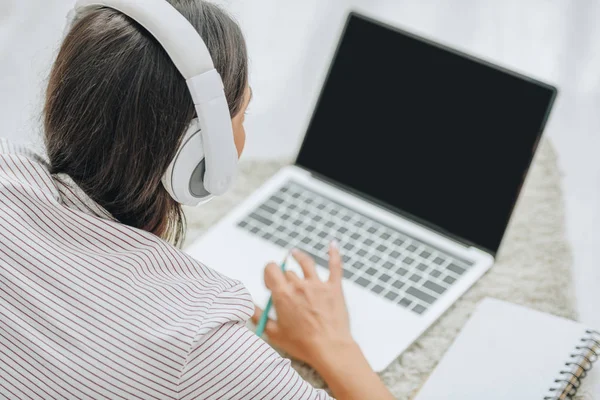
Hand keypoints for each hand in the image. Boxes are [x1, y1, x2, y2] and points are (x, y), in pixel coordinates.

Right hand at [251, 242, 354, 366]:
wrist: (330, 349)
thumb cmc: (302, 344)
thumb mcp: (273, 334)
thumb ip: (259, 316)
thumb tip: (248, 305)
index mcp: (283, 294)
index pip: (271, 269)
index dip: (268, 274)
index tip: (270, 285)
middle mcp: (299, 285)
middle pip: (288, 271)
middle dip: (284, 277)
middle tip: (286, 289)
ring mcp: (318, 285)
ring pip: (306, 263)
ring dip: (299, 257)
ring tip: (295, 254)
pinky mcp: (334, 288)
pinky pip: (335, 266)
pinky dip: (334, 253)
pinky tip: (333, 244)